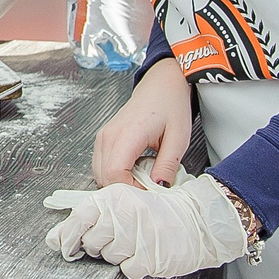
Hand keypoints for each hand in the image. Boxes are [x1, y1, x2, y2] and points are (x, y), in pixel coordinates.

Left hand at [43, 170, 249, 278]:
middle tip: (117, 239)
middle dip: (99, 246)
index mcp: (115, 197)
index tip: (66, 245)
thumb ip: (86, 220)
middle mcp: (125, 214)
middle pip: (91, 242)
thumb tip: (53, 240)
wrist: (195, 221)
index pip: (80, 218)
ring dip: (119, 255)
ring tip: (135, 243)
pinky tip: (145, 254)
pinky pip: (127, 270)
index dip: (69, 235)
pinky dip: (134, 266)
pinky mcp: (150, 257)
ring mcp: (138, 236)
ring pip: (108, 257)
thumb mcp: (120, 206)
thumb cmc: (155, 213)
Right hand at [91, 57, 193, 186]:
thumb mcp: (178, 138)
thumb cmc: (170, 106)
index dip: (130, 190)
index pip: (114, 173)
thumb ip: (168, 165)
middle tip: (148, 191)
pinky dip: (115, 175)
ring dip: (119, 183)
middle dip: (125, 190)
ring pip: (99, 174)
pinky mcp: (103, 139)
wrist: (161, 85)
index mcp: (128, 133)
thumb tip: (160, 188)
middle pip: (103, 177)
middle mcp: (109, 136)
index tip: (149, 193)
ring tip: (142, 180)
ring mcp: (103, 137)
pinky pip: (101, 165)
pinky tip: (133, 171)